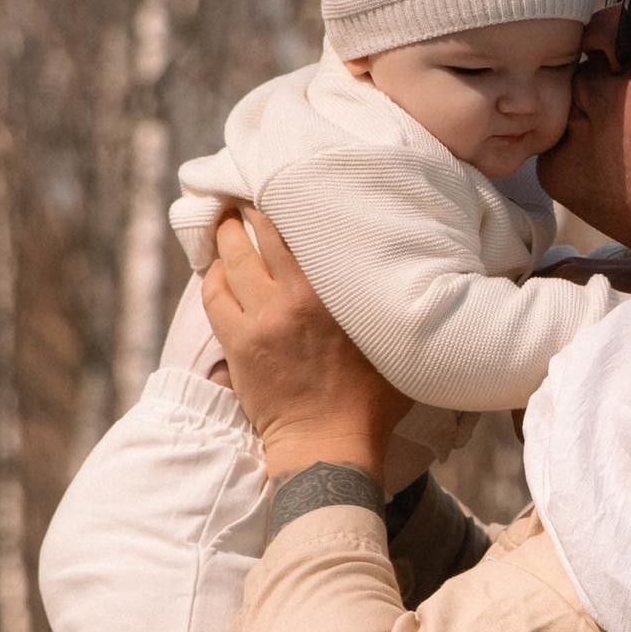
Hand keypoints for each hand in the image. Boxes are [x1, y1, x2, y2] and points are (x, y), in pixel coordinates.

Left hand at [201, 210, 412, 482]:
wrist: (329, 444)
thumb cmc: (373, 399)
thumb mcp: (395, 341)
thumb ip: (393, 302)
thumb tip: (418, 273)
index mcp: (335, 290)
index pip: (301, 225)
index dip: (287, 200)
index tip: (285, 187)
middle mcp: (295, 296)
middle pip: (259, 232)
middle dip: (247, 210)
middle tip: (245, 198)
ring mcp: (261, 319)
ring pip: (229, 259)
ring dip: (224, 238)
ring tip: (225, 225)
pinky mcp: (238, 344)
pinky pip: (212, 296)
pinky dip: (212, 277)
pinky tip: (217, 271)